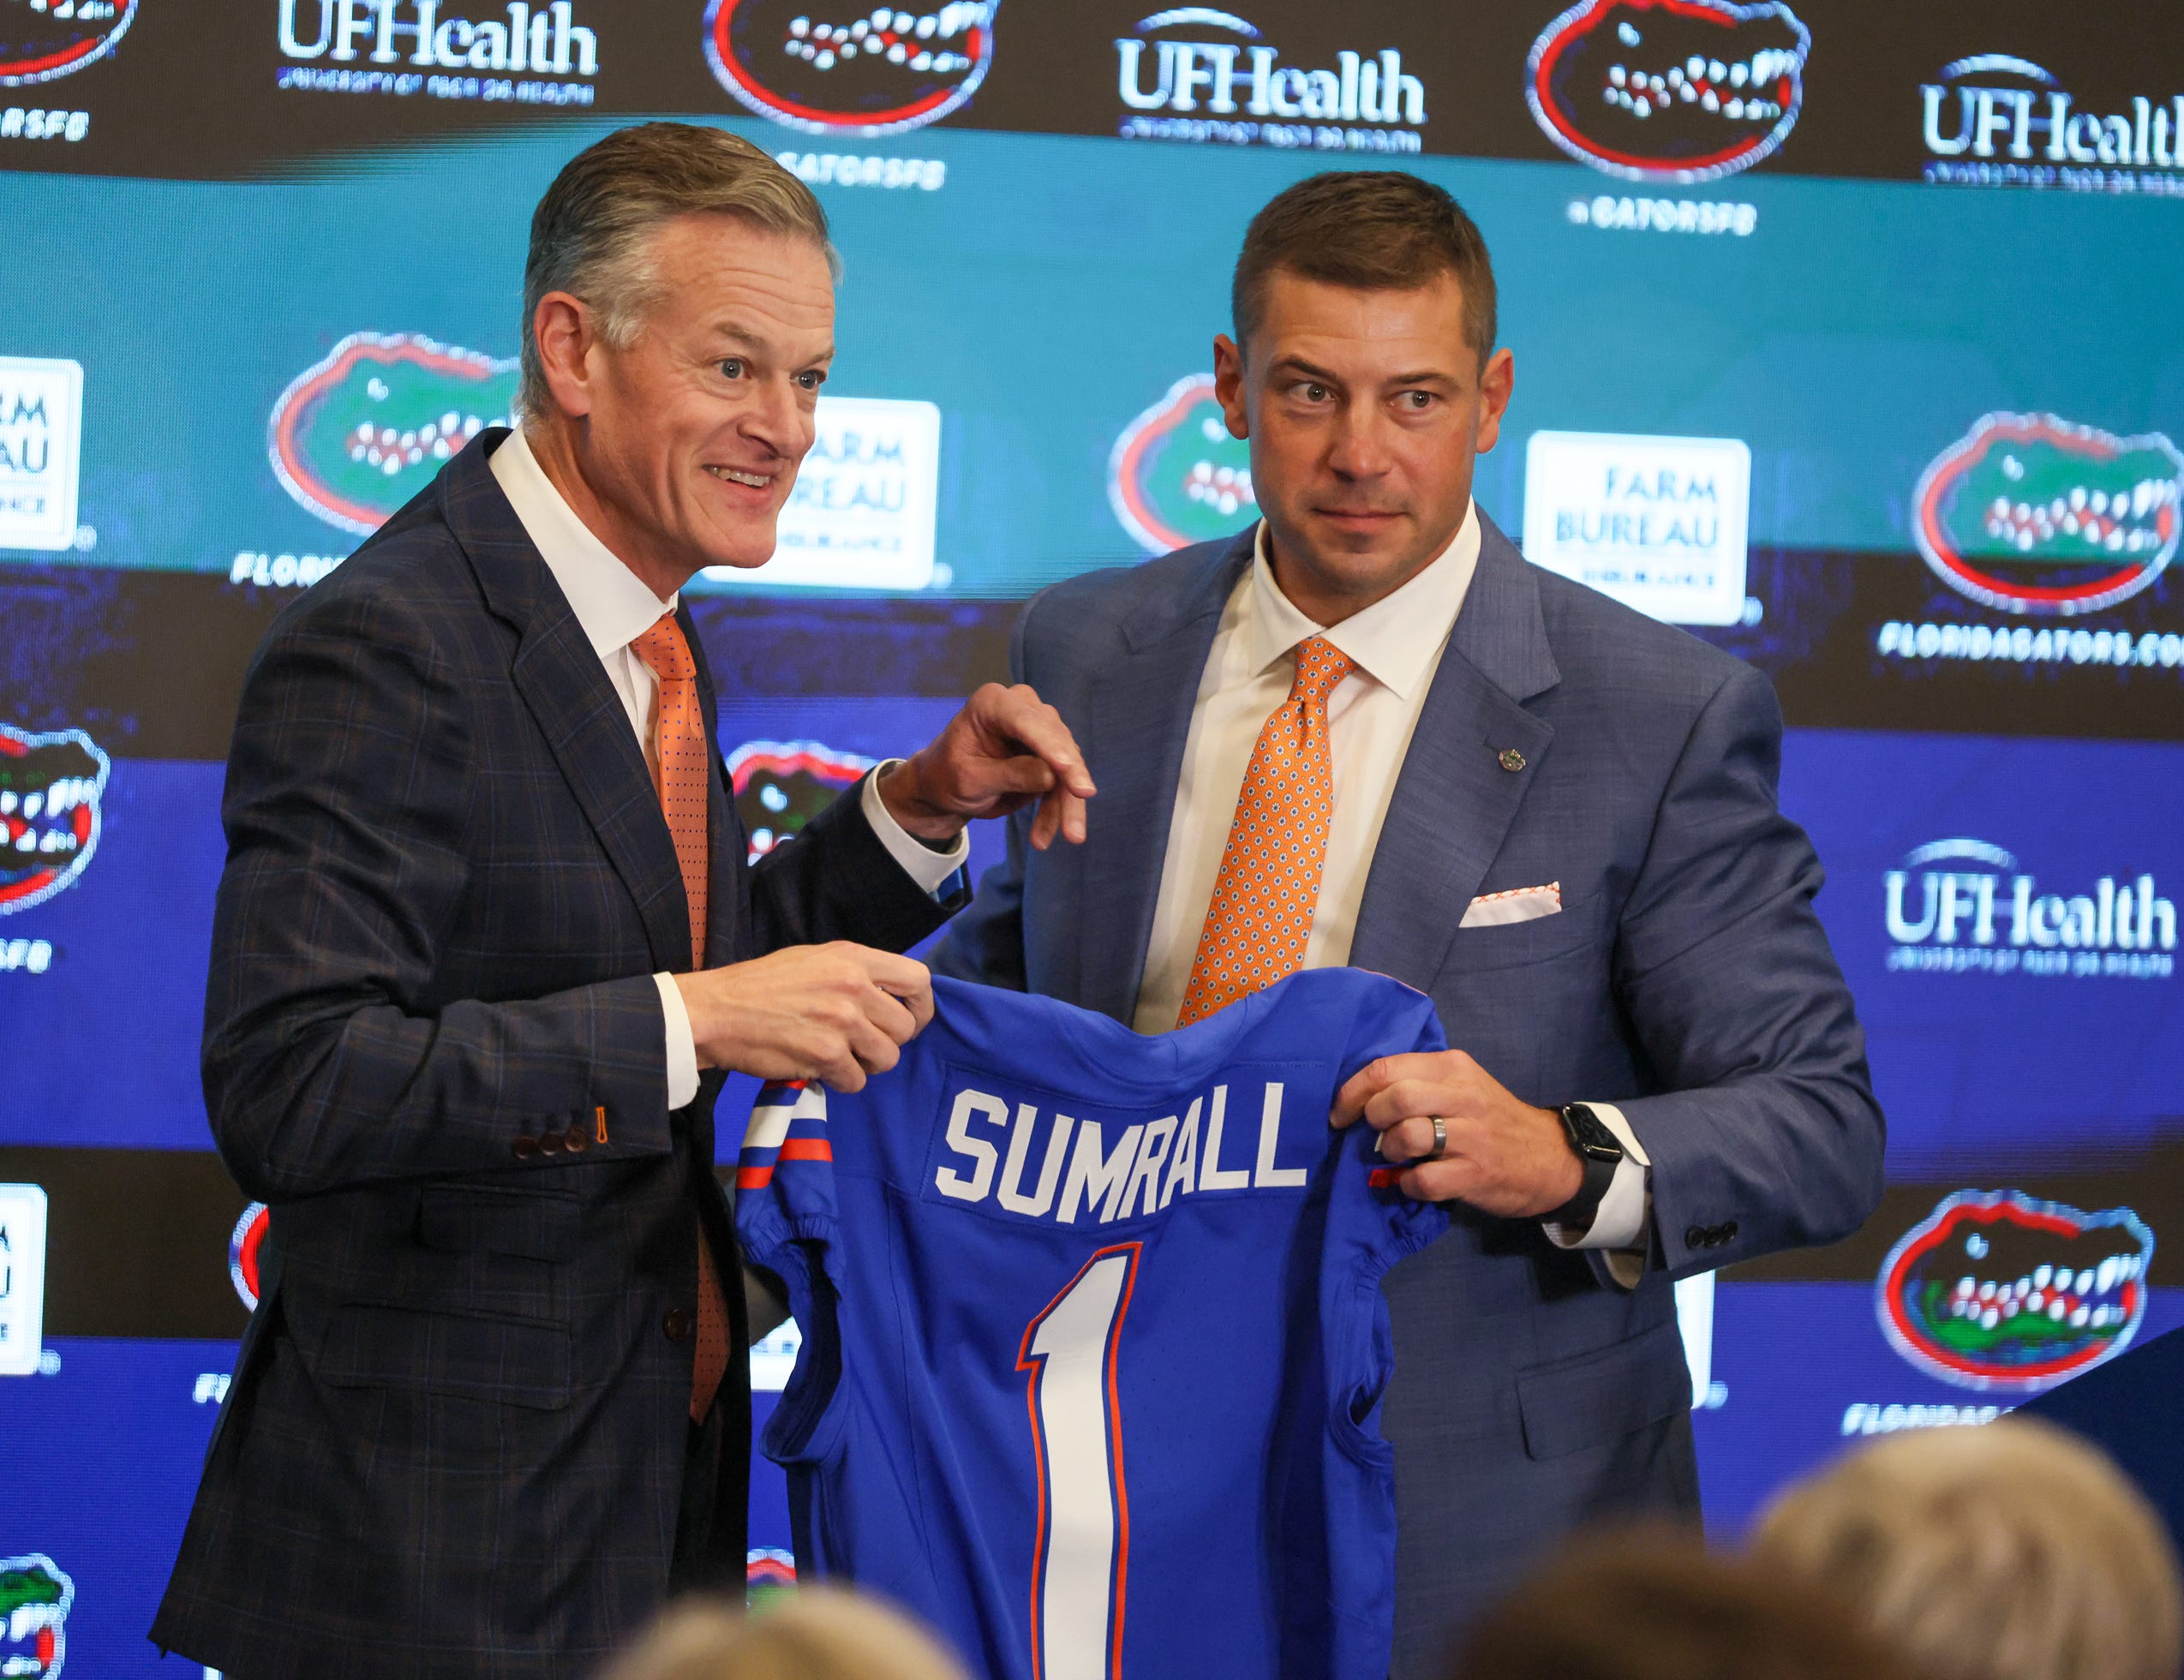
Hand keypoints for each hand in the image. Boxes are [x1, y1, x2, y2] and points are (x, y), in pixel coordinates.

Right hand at [674, 943, 932, 1092]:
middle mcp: (854, 985)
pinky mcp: (826, 1054)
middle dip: (887, 1042)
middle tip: (859, 1045)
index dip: (921, 1006)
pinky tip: (818, 1068)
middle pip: (906, 1028)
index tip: (909, 1020)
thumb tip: (888, 997)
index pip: (918, 980)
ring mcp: (842, 1020)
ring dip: (866, 1065)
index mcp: (853, 958)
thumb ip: (854, 973)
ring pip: (887, 1058)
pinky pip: (857, 1081)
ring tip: (838, 1057)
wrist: (715, 1011)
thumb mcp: (813, 960)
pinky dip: (840, 1082)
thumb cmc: (760, 986)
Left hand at [878, 683, 1096, 850]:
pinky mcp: (1049, 754)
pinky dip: (1058, 809)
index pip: (1027, 722)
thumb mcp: (971, 780)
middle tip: (1076, 822)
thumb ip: (1010, 775)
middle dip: (1068, 784)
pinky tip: (1043, 836)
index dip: (1050, 746)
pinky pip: (1063, 781)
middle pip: (1057, 744)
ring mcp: (1039, 729)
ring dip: (1067, 804)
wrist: (943, 788)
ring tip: (1069, 838)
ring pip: (1068, 766)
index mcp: (994, 703)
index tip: (1067, 769)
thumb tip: (1052, 776)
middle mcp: (1022, 708)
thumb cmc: (947, 777)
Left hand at [1330, 1050, 1581, 1217]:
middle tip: (1372, 1133)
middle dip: (1371, 1118)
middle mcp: (1463, 1096)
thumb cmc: (1492, 1119)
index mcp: (1453, 1067)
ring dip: (1389, 1150)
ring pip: (1409, 1135)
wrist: (1551, 1157)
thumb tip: (1360, 1095)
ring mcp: (1473, 1136)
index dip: (1352, 1091)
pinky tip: (1414, 1181)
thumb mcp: (1462, 1084)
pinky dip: (1408, 1184)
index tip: (1340, 1112)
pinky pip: (1424, 1180)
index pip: (1387, 1067)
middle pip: (1396, 1098)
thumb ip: (1419, 1081)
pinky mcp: (1476, 1174)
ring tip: (1396, 1156)